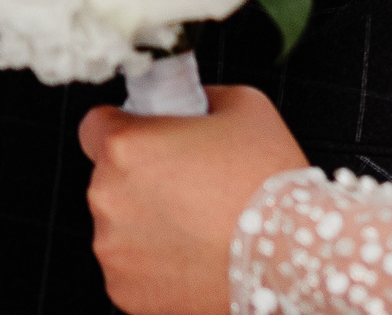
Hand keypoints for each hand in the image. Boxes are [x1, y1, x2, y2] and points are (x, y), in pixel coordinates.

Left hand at [79, 86, 305, 314]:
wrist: (297, 258)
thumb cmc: (270, 181)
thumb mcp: (241, 105)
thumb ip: (197, 98)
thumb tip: (184, 104)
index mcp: (125, 146)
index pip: (94, 125)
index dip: (124, 128)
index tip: (149, 139)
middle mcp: (107, 196)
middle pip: (109, 177)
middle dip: (141, 178)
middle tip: (190, 185)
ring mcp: (114, 249)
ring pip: (118, 225)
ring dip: (146, 222)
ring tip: (199, 226)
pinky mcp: (126, 292)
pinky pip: (131, 268)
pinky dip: (155, 264)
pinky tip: (194, 257)